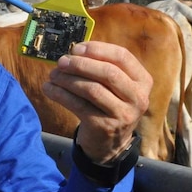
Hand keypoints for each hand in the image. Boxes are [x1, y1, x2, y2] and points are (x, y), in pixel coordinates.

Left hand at [41, 41, 151, 163]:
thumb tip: (74, 51)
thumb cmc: (107, 104)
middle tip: (61, 62)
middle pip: (108, 72)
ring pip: (92, 89)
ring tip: (53, 75)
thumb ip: (101, 65)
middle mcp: (138, 98)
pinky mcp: (105, 126)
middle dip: (80, 64)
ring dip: (67, 79)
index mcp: (142, 81)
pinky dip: (60, 94)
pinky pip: (78, 105)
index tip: (76, 48)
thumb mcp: (113, 85)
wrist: (108, 142)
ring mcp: (123, 114)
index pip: (122, 56)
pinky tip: (49, 89)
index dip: (97, 49)